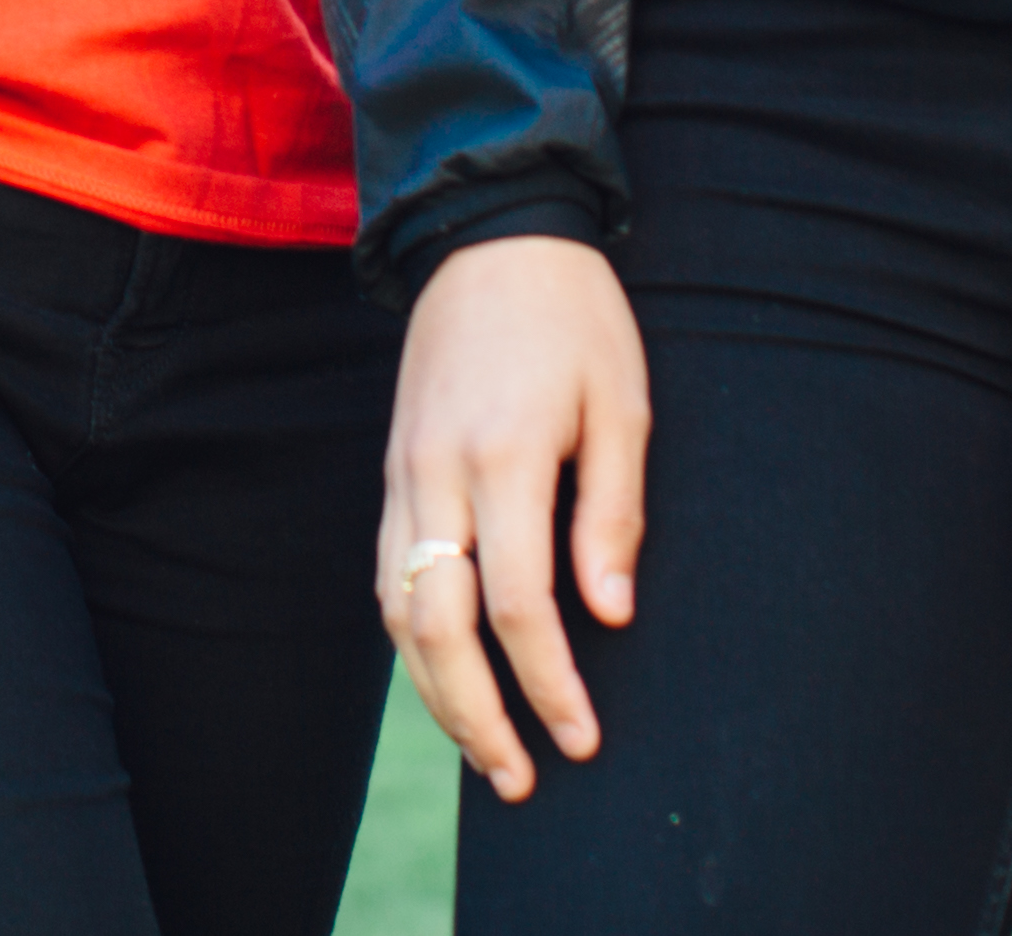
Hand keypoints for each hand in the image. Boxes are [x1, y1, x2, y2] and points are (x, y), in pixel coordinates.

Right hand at [375, 234, 652, 800]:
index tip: (583, 736)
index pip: (519, 603)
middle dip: (477, 715)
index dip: (551, 683)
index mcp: (507, 454)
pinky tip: (447, 675)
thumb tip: (609, 618)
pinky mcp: (392, 469)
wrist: (489, 232)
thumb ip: (613, 515)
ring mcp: (403, 472)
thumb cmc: (575, 317)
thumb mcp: (622, 404)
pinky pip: (389, 573)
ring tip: (485, 750)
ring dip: (435, 691)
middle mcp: (438, 471)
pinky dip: (412, 639)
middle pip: (437, 625)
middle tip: (523, 778)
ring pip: (397, 609)